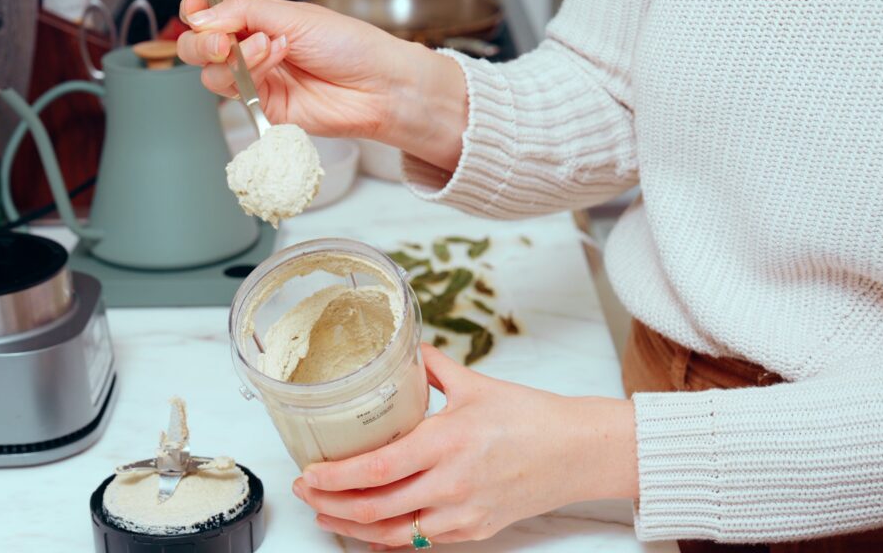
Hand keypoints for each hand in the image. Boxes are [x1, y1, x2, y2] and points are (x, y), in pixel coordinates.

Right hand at [176, 0, 466, 169]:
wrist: (378, 85)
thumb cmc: (349, 46)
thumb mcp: (294, 16)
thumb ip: (244, 12)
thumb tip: (198, 16)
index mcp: (259, 20)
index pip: (210, 15)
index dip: (196, 12)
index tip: (195, 11)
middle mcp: (252, 50)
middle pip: (200, 48)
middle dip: (204, 42)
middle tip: (223, 41)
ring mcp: (257, 80)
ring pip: (212, 74)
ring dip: (237, 57)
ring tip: (273, 47)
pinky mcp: (265, 108)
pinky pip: (235, 95)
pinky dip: (248, 75)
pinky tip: (275, 62)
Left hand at [291, 344, 638, 547]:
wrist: (576, 451)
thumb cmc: (531, 417)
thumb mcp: (475, 383)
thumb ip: (430, 367)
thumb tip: (402, 349)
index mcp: (446, 441)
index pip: (375, 466)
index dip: (334, 475)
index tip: (307, 471)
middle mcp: (451, 483)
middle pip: (374, 507)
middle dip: (330, 503)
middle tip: (306, 491)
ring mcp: (462, 513)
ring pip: (392, 533)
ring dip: (352, 527)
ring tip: (327, 514)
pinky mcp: (473, 531)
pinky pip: (420, 542)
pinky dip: (389, 539)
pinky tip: (370, 530)